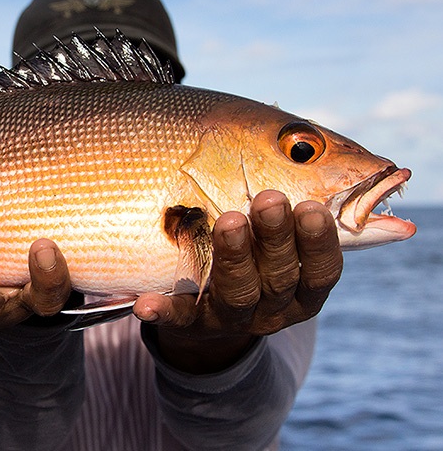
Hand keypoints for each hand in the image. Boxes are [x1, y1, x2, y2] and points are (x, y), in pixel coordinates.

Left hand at [133, 190, 342, 373]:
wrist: (209, 315)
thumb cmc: (251, 256)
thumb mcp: (276, 237)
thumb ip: (290, 202)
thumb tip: (302, 144)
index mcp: (300, 290)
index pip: (321, 271)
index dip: (319, 242)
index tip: (312, 206)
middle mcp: (271, 308)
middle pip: (279, 277)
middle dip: (276, 237)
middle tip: (269, 199)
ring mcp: (231, 318)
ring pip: (237, 292)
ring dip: (234, 256)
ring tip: (229, 221)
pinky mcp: (190, 323)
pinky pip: (177, 318)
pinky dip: (163, 311)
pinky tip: (146, 304)